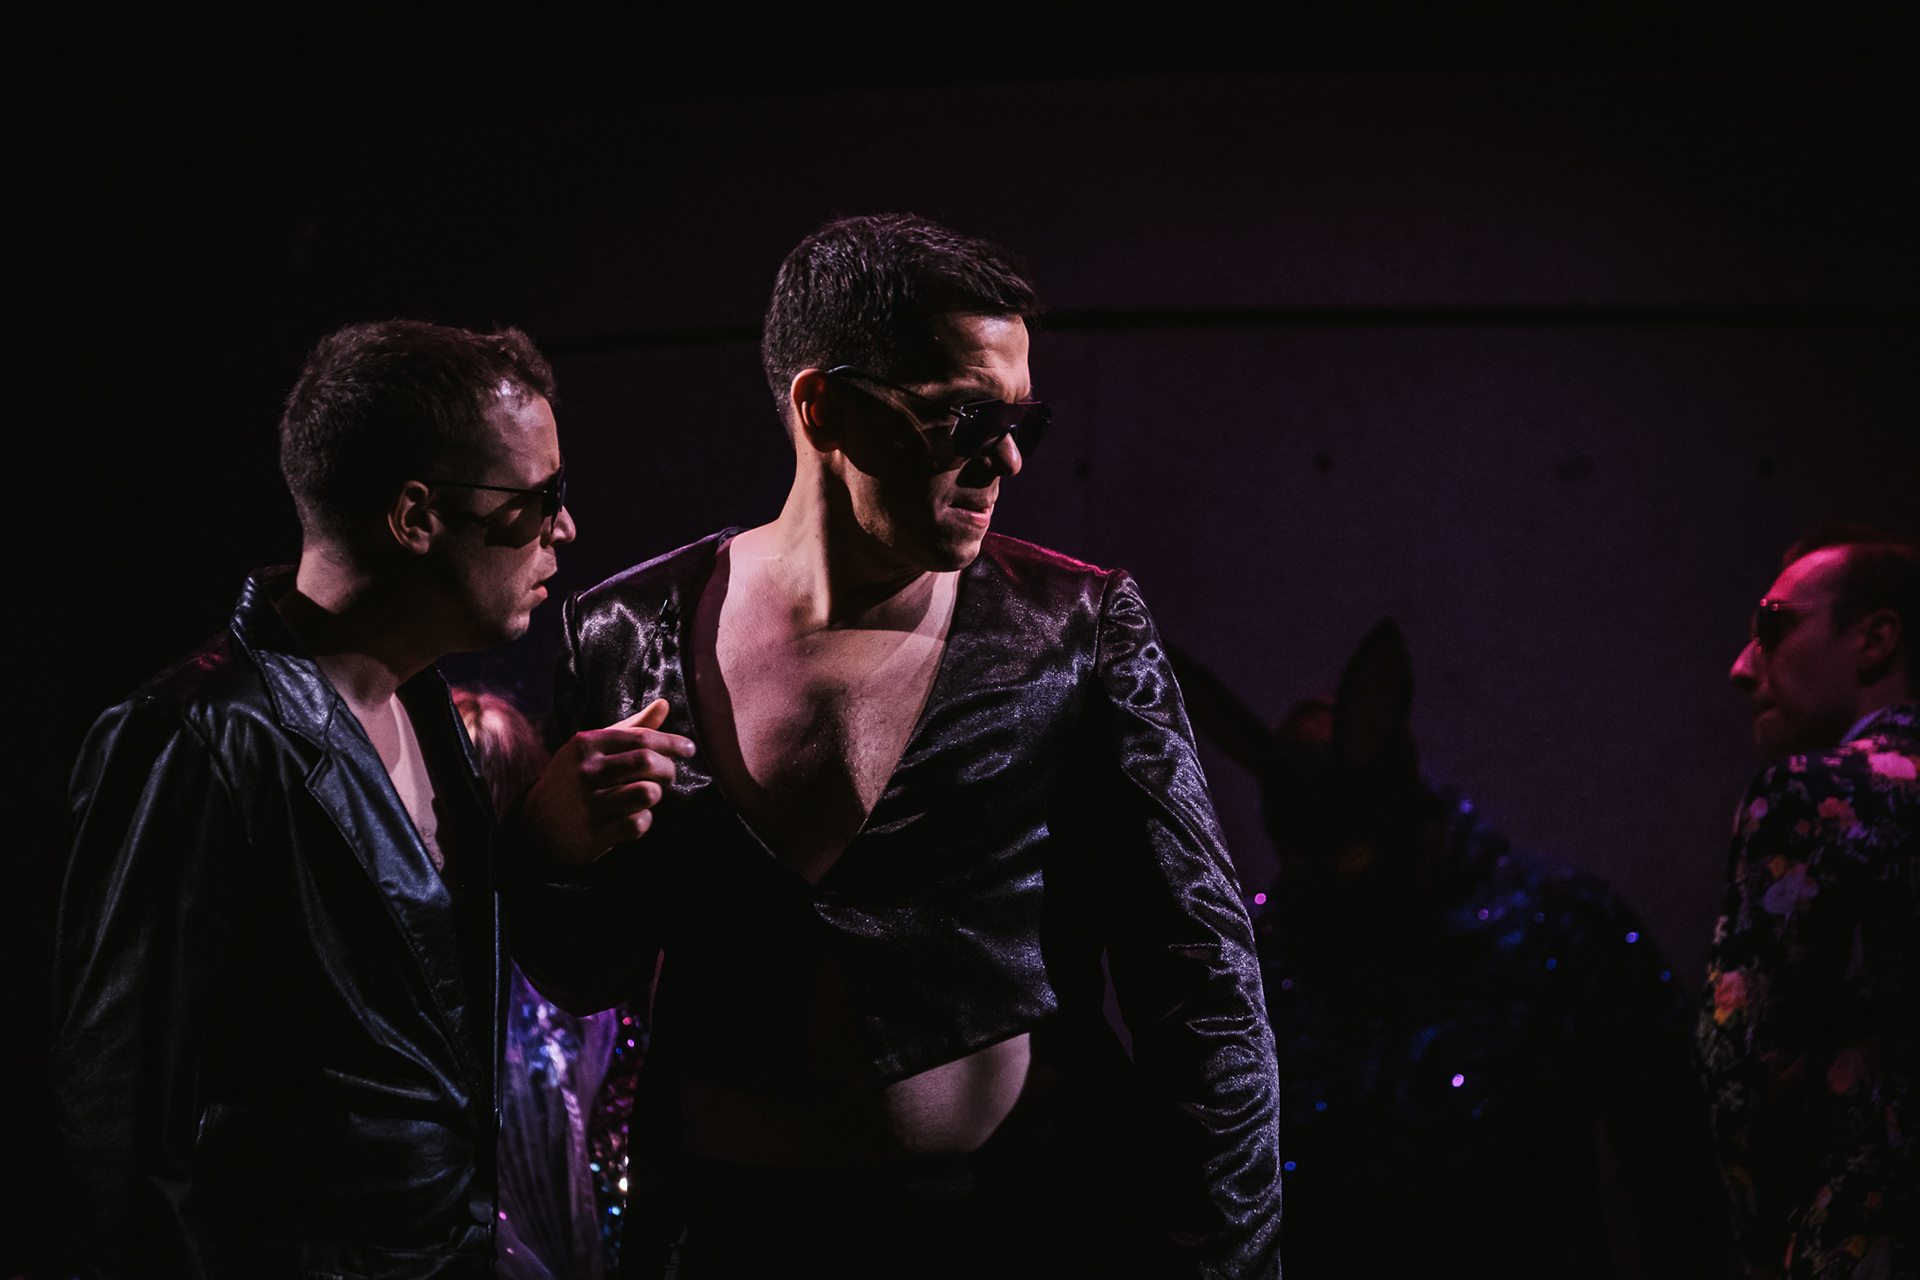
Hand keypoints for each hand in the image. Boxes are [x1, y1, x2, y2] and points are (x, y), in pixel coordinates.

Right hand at [522, 699, 694, 863]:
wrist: (536, 821)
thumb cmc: (576, 777)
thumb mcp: (596, 747)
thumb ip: (632, 727)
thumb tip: (664, 704)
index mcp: (587, 744)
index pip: (642, 738)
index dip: (672, 743)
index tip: (689, 749)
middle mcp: (585, 771)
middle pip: (648, 763)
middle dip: (668, 769)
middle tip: (667, 775)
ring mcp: (588, 804)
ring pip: (647, 794)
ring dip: (655, 795)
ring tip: (647, 794)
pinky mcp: (592, 834)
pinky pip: (638, 824)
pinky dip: (643, 821)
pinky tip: (633, 817)